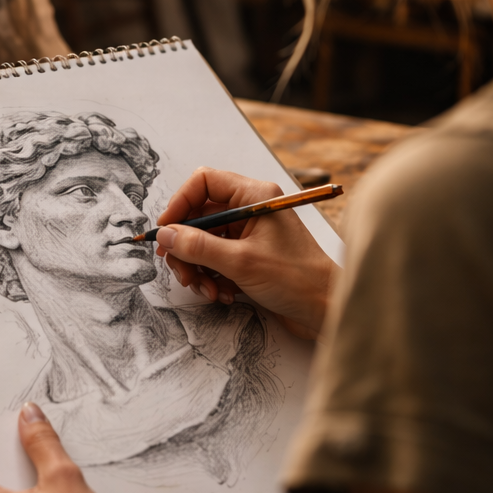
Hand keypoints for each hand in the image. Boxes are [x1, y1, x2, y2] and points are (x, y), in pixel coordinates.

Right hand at [156, 169, 335, 339]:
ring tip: (205, 289)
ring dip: (197, 267)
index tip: (166, 230)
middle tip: (182, 271)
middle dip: (186, 246)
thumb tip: (166, 235)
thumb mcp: (241, 262)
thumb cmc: (298, 280)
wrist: (326, 310)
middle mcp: (250, 210)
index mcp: (254, 196)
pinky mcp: (248, 256)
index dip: (180, 203)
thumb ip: (199, 247)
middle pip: (199, 215)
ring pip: (204, 241)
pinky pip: (215, 260)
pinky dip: (211, 277)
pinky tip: (221, 294)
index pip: (204, 182)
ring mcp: (249, 234)